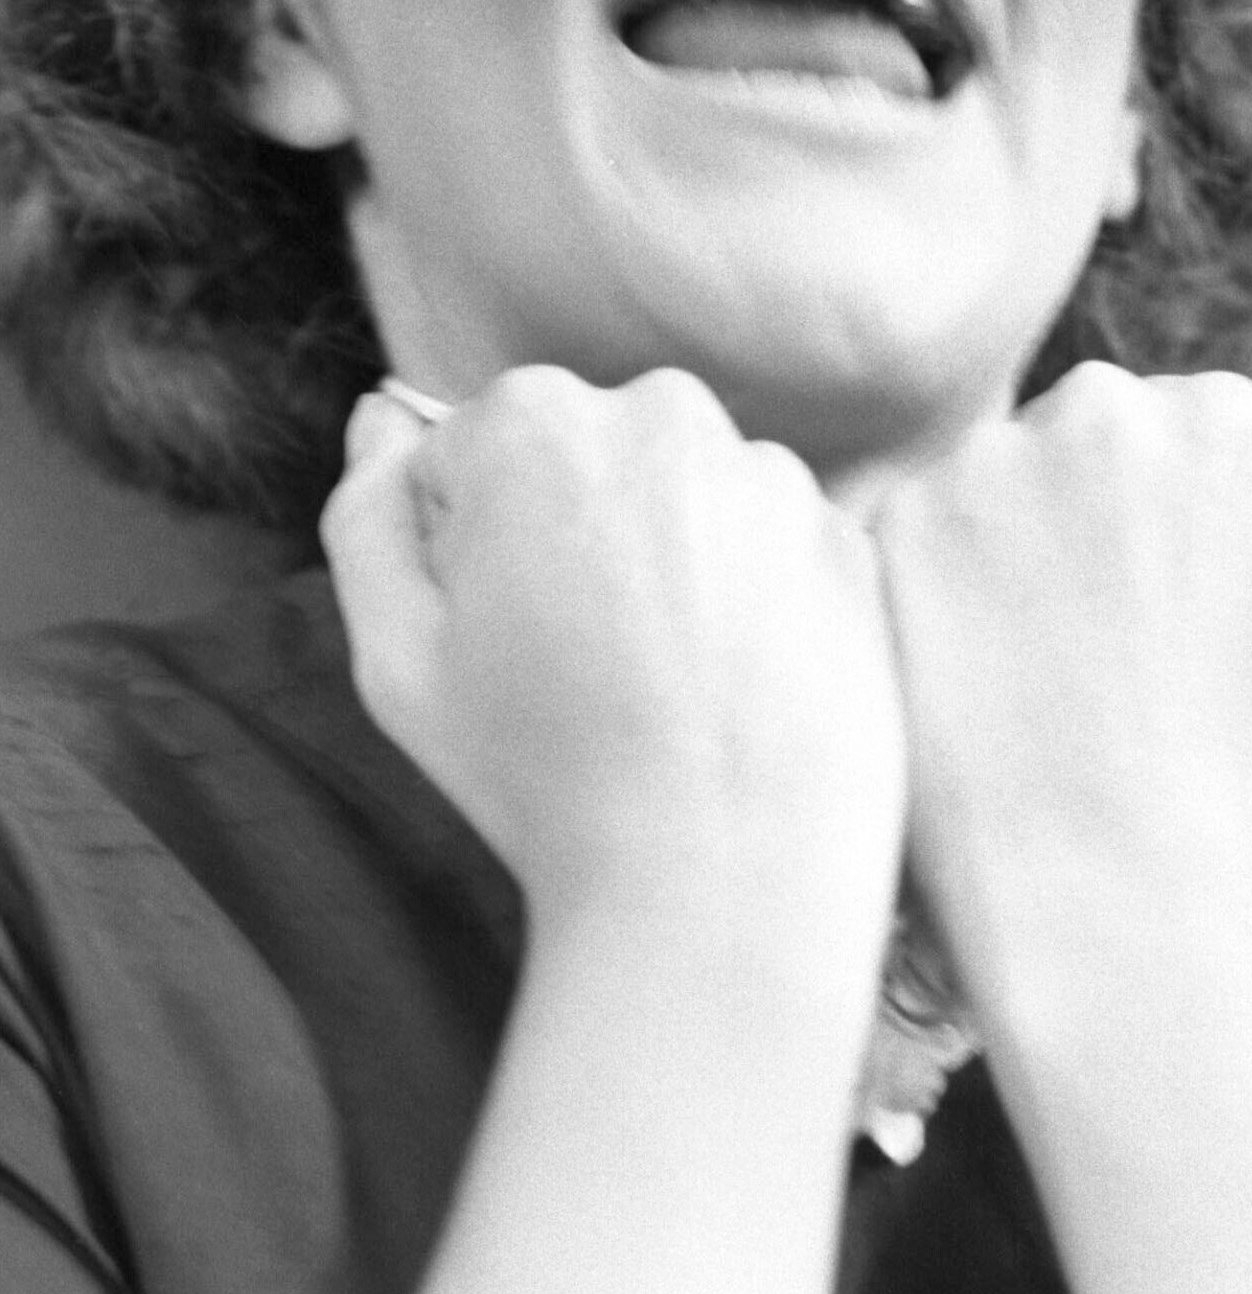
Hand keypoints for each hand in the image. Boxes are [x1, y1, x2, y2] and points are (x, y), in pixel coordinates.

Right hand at [323, 366, 905, 963]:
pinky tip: (728, 689)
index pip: (469, 457)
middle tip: (573, 669)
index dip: (466, 554)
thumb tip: (381, 415)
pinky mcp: (843, 537)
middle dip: (566, 535)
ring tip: (658, 689)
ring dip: (661, 561)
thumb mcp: (395, 654)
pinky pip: (765, 544)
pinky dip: (745, 597)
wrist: (721, 882)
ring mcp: (768, 471)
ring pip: (678, 497)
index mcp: (535, 419)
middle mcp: (662, 412)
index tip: (496, 636)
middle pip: (582, 459)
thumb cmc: (541, 773)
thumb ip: (366, 511)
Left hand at [875, 361, 1251, 1021]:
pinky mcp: (900, 513)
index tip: (1149, 604)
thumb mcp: (1219, 580)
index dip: (1138, 528)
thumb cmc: (1185, 760)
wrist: (1113, 883)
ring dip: (975, 552)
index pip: (1156, 425)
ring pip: (973, 482)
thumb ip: (1145, 490)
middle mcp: (1113, 408)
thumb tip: (1059, 465)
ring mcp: (1001, 451)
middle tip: (1071, 645)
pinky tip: (952, 680)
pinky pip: (903, 538)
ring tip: (1014, 677)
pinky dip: (913, 600)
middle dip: (1050, 516)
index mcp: (1229, 420)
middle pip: (1057, 433)